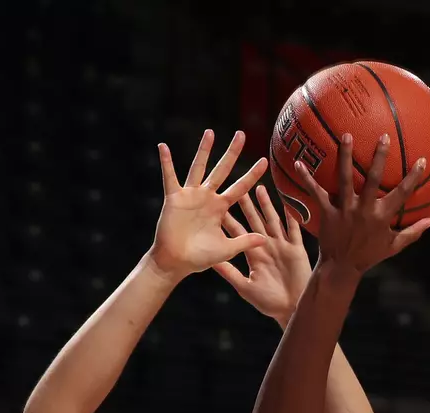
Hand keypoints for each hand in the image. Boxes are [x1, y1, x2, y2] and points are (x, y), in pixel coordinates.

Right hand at [149, 130, 269, 279]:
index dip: (252, 175)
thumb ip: (244, 243)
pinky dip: (166, 163)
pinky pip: (170, 177)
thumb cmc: (199, 258)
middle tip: (241, 134)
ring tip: (210, 132)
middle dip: (232, 153)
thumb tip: (265, 240)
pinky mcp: (174, 198)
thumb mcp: (226, 250)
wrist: (176, 263)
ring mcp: (190, 195)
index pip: (240, 187)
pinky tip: (163, 147)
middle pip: (222, 170)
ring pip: (198, 168)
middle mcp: (207, 197)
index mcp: (220, 208)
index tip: (264, 161)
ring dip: (204, 150)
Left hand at [214, 185, 312, 325]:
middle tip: (239, 187)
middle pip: (255, 221)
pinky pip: (294, 230)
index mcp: (254, 255)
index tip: (218, 204)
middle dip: (247, 205)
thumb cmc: (268, 302)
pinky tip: (288, 203)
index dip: (229, 219)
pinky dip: (292, 217)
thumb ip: (229, 272)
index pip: (239, 232)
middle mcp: (267, 247)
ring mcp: (282, 247)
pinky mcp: (296, 250)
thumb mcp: (245, 287)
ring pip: (273, 220)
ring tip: (260, 189)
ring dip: (267, 205)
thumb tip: (210, 261)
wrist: (292, 309)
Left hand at [293, 132, 429, 275]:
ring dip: (345, 156)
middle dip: (378, 157)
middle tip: (383, 136)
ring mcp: (345, 210)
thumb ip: (412, 232)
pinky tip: (299, 163)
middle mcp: (364, 210)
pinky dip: (307, 178)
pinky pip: (316, 192)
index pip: (402, 193)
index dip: (413, 177)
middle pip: (373, 179)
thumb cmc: (368, 256)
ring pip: (346, 179)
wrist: (341, 268)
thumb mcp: (393, 247)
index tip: (421, 159)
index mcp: (382, 217)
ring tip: (346, 136)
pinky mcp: (328, 213)